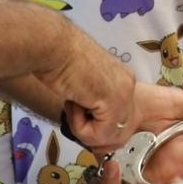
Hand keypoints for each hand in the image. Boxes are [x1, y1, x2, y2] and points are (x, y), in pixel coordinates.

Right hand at [35, 26, 134, 152]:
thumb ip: (94, 104)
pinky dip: (79, 126)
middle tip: (74, 110)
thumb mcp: (85, 86)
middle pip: (118, 133)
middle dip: (91, 132)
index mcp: (123, 79)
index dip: (96, 127)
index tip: (77, 109)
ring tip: (72, 103)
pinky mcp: (113, 102)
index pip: (120, 121)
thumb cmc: (59, 61)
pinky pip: (98, 134)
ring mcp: (124, 94)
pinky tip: (73, 102)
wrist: (53, 46)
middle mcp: (129, 85)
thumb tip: (94, 131)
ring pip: (107, 137)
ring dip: (82, 128)